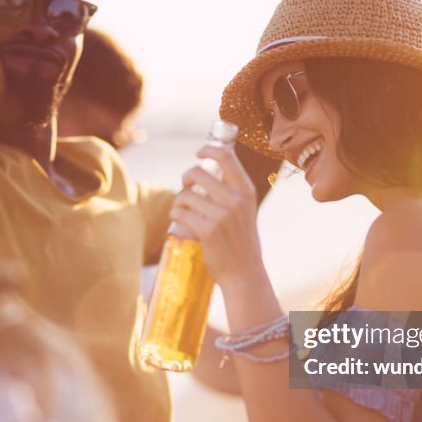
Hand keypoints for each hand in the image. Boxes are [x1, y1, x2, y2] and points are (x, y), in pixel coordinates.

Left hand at [170, 145, 265, 289]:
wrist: (244, 272)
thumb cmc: (241, 240)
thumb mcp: (245, 210)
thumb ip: (232, 190)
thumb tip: (207, 167)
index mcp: (246, 190)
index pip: (225, 156)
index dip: (208, 150)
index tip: (199, 153)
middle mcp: (235, 200)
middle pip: (197, 172)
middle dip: (186, 179)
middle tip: (187, 189)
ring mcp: (221, 215)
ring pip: (184, 195)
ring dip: (179, 203)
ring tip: (185, 212)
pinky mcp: (206, 230)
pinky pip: (179, 212)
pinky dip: (175, 215)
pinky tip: (181, 222)